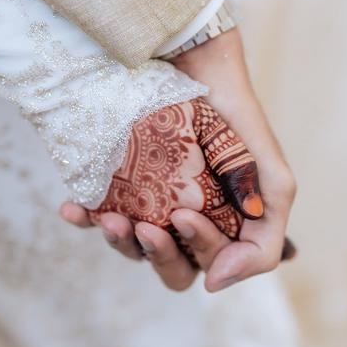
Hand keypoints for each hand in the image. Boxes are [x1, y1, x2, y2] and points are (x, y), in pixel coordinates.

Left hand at [62, 30, 294, 292]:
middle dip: (160, 254)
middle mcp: (189, 228)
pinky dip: (85, 219)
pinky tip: (73, 209)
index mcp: (227, 233)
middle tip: (149, 224)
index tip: (185, 218)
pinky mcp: (119, 190)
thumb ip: (264, 242)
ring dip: (121, 243)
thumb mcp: (274, 184)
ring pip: (135, 254)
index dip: (202, 251)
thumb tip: (214, 284)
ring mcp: (153, 210)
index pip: (216, 267)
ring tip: (111, 218)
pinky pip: (97, 219)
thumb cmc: (239, 120)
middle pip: (175, 271)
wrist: (198, 61)